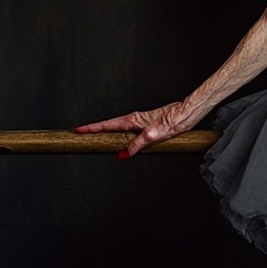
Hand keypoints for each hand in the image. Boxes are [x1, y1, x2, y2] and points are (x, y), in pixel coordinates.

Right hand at [74, 101, 198, 157]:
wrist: (187, 113)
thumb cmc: (174, 121)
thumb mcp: (152, 136)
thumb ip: (136, 145)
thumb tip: (122, 154)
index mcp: (132, 120)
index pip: (107, 125)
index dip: (91, 128)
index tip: (78, 130)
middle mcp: (134, 119)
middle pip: (109, 126)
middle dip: (94, 130)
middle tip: (81, 134)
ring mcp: (140, 121)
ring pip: (118, 128)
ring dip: (106, 132)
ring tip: (95, 138)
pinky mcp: (147, 124)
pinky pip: (128, 130)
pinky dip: (119, 133)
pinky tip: (121, 140)